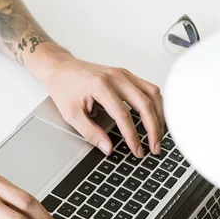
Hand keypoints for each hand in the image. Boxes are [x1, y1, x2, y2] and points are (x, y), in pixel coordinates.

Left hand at [32, 47, 163, 157]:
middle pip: (145, 103)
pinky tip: (156, 117)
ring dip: (159, 116)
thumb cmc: (64, 87)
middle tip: (154, 147)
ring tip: (158, 135)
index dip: (132, 136)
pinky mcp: (127, 75)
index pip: (123, 115)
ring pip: (152, 94)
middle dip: (153, 128)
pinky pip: (149, 88)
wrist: (60, 68)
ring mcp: (124, 74)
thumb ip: (91, 133)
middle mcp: (116, 77)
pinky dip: (156, 104)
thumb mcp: (71, 115)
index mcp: (101, 85)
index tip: (137, 150)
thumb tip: (108, 148)